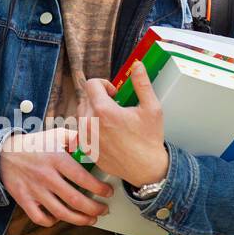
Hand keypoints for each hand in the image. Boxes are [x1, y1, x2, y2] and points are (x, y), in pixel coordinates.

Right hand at [0, 127, 114, 226]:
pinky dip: (52, 222)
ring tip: (90, 219)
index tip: (108, 193)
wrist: (3, 153)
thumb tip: (94, 142)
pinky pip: (40, 218)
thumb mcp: (55, 135)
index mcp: (56, 159)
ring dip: (80, 220)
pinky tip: (60, 218)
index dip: (100, 189)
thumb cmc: (35, 145)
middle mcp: (46, 176)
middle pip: (75, 200)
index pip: (83, 178)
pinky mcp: (24, 199)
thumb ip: (75, 138)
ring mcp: (34, 189)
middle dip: (94, 209)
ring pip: (61, 213)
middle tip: (103, 210)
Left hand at [77, 61, 169, 186]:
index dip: (103, 84)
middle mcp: (90, 123)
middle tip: (115, 106)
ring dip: (93, 112)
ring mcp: (86, 137)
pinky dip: (91, 127)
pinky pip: (82, 130)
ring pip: (81, 114)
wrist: (146, 169)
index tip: (114, 93)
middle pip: (85, 98)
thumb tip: (137, 65)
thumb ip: (142, 84)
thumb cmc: (149, 139)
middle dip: (98, 98)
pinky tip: (106, 133)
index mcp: (103, 111)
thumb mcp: (152, 108)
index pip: (91, 84)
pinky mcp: (85, 148)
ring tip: (111, 119)